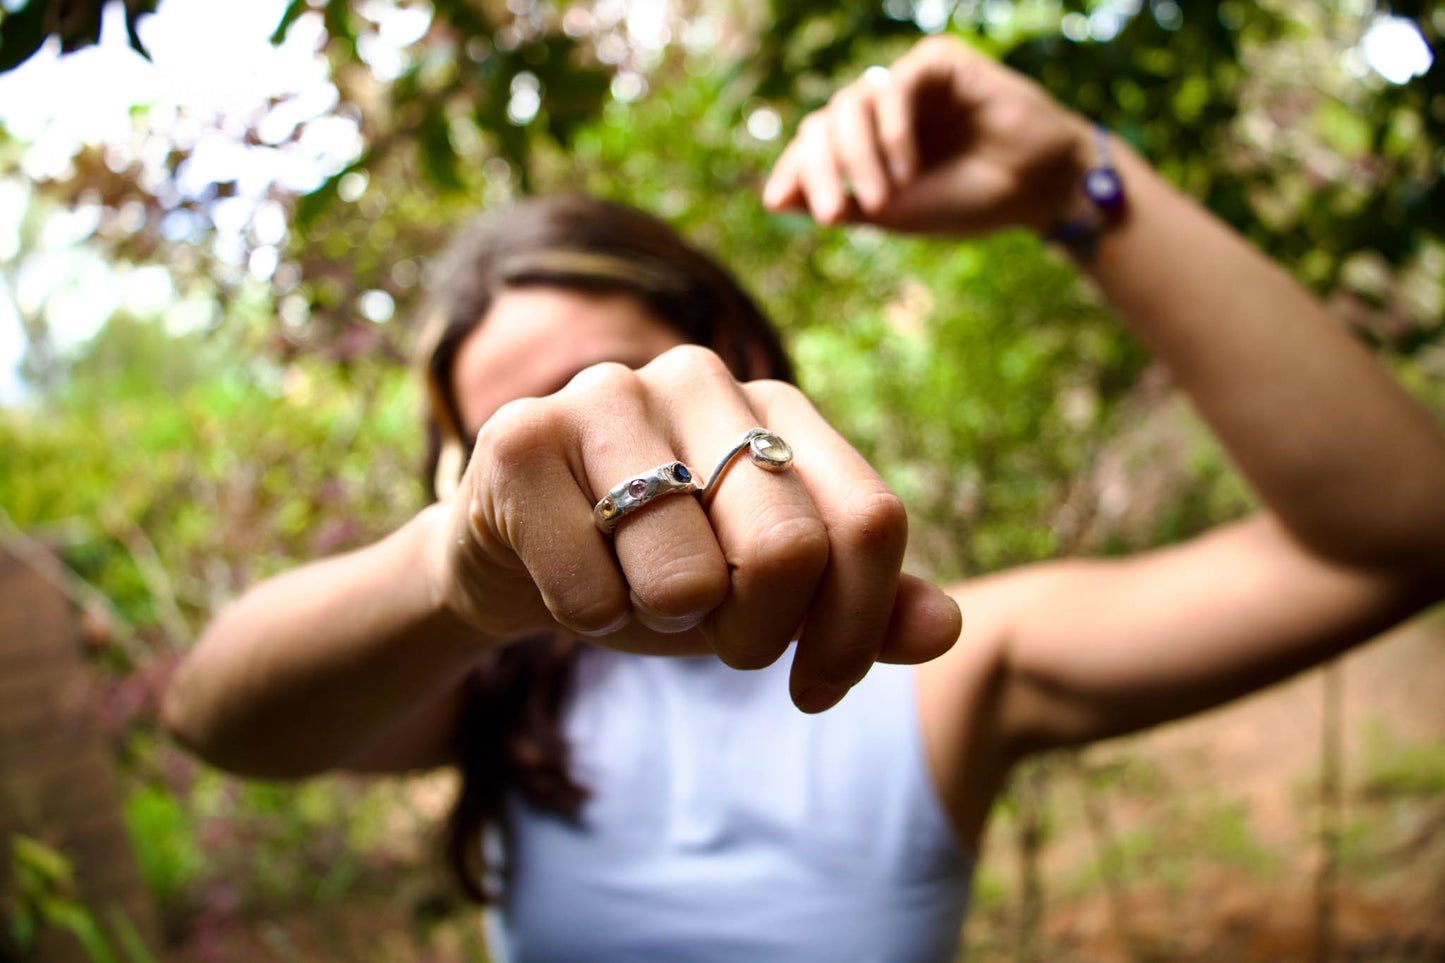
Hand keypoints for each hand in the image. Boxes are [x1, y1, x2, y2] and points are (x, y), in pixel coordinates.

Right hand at [429, 345, 960, 711]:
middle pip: (789, 549)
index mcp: (777, 407)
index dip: (855, 628)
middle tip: (714, 638)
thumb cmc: (654, 569)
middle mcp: (701, 377)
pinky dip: (588, 618)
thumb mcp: (764, 594)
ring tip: (633, 590)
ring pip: (687, 577)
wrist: (513, 555)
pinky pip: (591, 589)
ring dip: (663, 623)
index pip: (870, 522)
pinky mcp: (519, 436)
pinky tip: (567, 579)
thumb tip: (945, 628)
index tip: (815, 685)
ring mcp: (606, 394)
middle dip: (757, 636)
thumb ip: (856, 606)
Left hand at [763, 36, 1089, 235]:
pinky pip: (894, 87)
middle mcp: (881, 108)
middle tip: (833, 216)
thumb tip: (773, 199)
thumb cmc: (967, 201)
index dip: (792, 170)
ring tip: (884, 199)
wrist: (1035, 189)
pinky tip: (907, 169)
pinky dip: (892, 131)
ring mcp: (907, 82)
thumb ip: (837, 201)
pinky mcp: (937, 62)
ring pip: (850, 103)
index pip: (812, 145)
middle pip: (823, 123)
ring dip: (858, 157)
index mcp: (866, 141)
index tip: (776, 202)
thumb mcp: (891, 211)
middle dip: (820, 171)